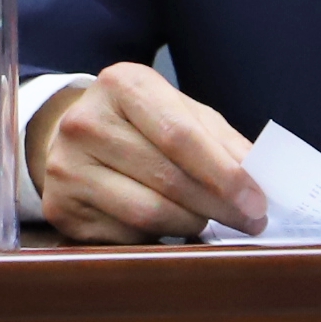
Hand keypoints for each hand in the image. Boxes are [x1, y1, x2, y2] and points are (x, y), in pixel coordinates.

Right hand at [29, 62, 267, 242]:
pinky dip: (159, 237)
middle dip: (219, 205)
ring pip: (148, 212)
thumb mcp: (180, 111)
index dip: (224, 173)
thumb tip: (259, 176)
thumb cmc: (141, 123)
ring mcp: (66, 166)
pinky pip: (126, 235)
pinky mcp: (61, 207)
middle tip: (251, 221)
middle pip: (167, 177)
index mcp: (123, 84)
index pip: (181, 135)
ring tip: (211, 222)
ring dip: (192, 223)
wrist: (71, 134)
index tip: (257, 200)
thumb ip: (220, 139)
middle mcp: (86, 121)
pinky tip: (171, 229)